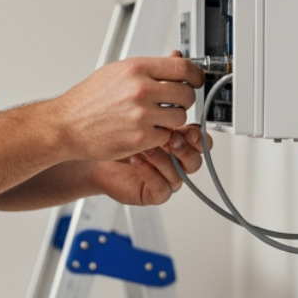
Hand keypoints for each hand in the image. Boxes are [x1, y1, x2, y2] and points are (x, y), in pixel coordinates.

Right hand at [53, 54, 202, 162]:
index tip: (196, 80)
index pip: (182, 67)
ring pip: (179, 117)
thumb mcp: (117, 72)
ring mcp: (141, 115)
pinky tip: (145, 132)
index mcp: (136, 68)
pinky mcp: (140, 138)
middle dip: (183, 100)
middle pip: (186, 93)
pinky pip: (166, 137)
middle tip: (174, 103)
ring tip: (156, 119)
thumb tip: (176, 59)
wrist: (66, 125)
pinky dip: (160, 137)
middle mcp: (141, 89)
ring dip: (172, 120)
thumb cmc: (88, 100)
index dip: (195, 75)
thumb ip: (149, 68)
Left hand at [90, 125, 205, 206]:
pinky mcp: (155, 194)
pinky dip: (149, 173)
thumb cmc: (117, 137)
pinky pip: (162, 188)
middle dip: (184, 149)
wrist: (96, 155)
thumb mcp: (141, 119)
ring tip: (145, 147)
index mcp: (178, 143)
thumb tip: (174, 104)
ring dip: (162, 159)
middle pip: (195, 161)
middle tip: (170, 139)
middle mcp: (175, 162)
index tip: (189, 130)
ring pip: (179, 175)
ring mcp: (167, 179)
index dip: (198, 138)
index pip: (200, 142)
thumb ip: (160, 114)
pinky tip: (136, 161)